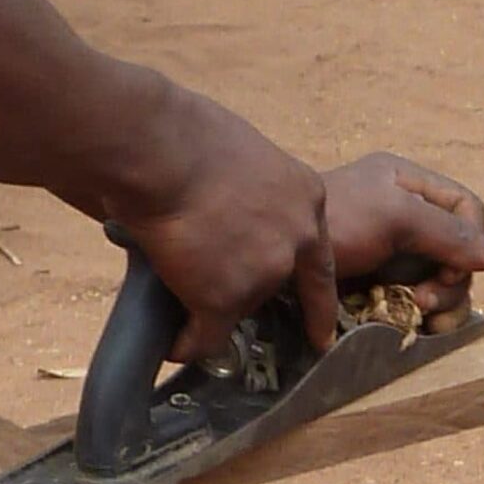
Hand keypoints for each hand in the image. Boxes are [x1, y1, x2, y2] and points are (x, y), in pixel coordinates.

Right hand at [108, 93, 338, 360]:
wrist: (161, 153)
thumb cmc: (187, 139)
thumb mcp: (246, 159)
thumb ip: (253, 195)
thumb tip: (230, 213)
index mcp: (307, 198)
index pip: (320, 262)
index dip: (316, 300)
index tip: (322, 334)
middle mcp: (298, 239)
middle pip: (275, 283)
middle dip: (248, 292)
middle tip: (221, 299)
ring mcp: (266, 271)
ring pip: (237, 307)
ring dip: (208, 306)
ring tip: (174, 289)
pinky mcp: (226, 298)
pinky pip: (207, 336)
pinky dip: (188, 343)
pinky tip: (174, 344)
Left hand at [323, 152, 483, 322]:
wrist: (268, 249)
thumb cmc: (334, 222)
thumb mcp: (397, 220)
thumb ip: (451, 236)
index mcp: (409, 184)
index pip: (467, 208)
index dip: (472, 240)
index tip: (452, 267)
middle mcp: (403, 216)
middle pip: (456, 251)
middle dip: (451, 280)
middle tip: (426, 301)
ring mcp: (388, 252)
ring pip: (438, 279)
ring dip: (439, 303)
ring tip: (421, 317)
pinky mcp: (372, 284)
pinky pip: (411, 300)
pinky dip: (417, 315)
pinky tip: (411, 326)